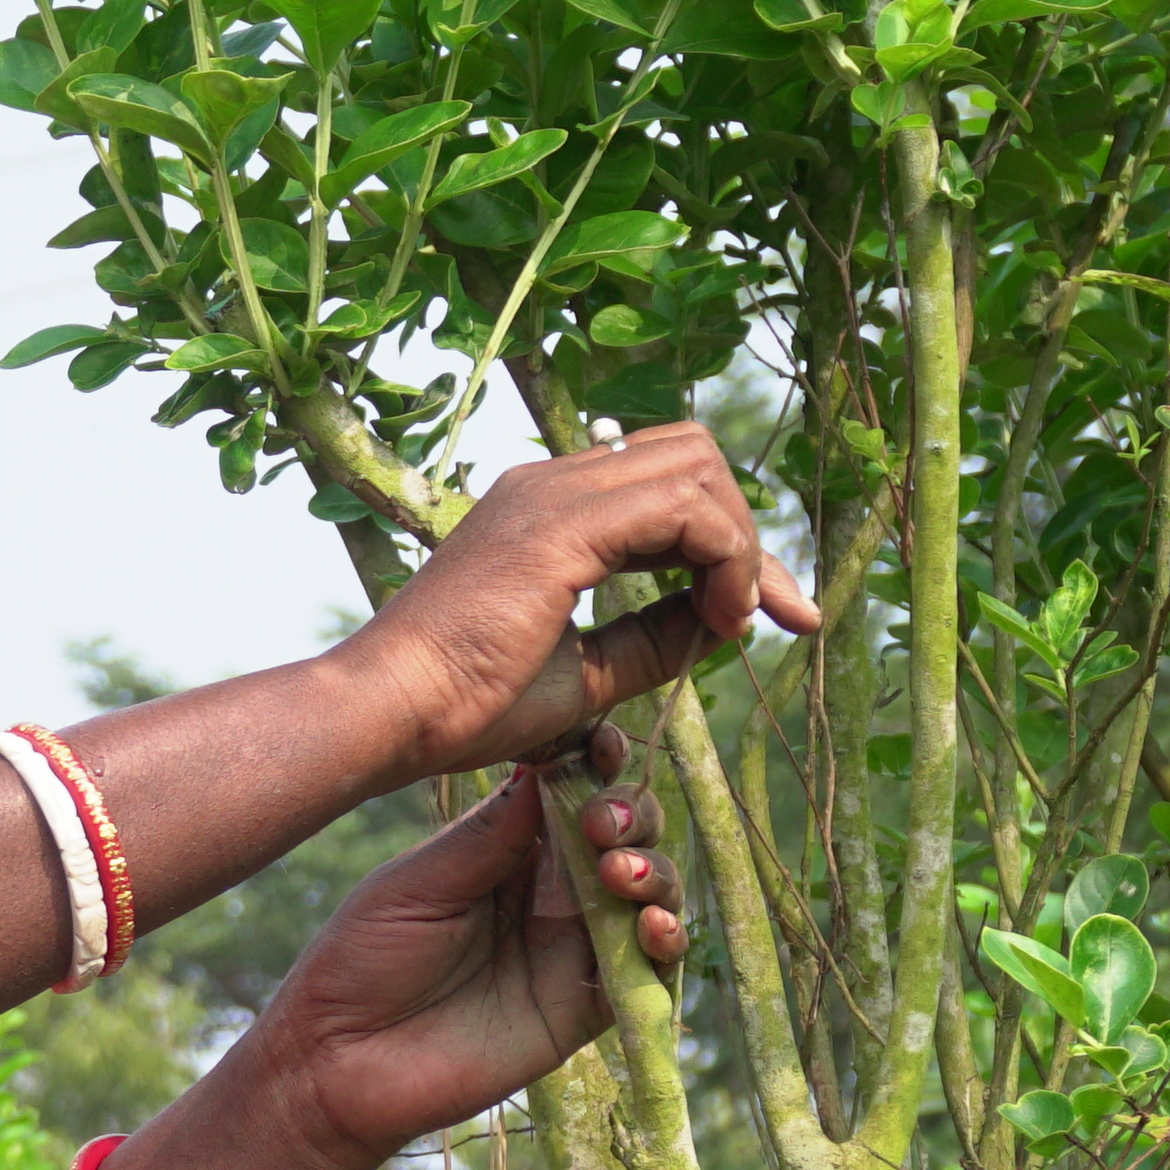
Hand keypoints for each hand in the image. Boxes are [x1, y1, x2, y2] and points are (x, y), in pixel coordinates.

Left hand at [249, 762, 682, 1163]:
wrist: (339, 1061)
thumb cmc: (362, 959)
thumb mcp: (421, 883)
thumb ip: (492, 835)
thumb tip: (550, 764)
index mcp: (508, 850)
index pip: (576, 794)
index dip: (600, 766)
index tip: (604, 745)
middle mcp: (550, 893)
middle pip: (626, 838)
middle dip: (632, 816)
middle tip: (603, 823)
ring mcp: (571, 950)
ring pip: (649, 896)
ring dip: (655, 873)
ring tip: (620, 873)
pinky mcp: (584, 1009)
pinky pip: (647, 974)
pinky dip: (665, 944)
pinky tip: (652, 926)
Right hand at [340, 426, 820, 778]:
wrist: (391, 713)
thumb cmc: (467, 705)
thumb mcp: (586, 673)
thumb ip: (651, 639)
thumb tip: (725, 620)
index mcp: (548, 511)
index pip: (665, 483)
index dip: (731, 543)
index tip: (764, 617)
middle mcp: (551, 484)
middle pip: (693, 455)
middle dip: (750, 531)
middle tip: (778, 613)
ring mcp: (553, 494)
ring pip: (698, 468)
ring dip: (742, 545)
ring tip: (737, 620)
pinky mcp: (562, 526)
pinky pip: (685, 508)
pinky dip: (725, 558)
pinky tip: (719, 617)